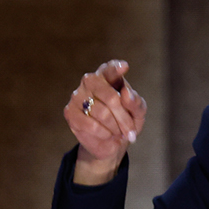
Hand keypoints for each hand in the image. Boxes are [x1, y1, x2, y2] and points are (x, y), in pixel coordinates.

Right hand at [63, 60, 146, 184]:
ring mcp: (78, 95)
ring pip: (102, 113)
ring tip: (118, 132)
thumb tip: (126, 93)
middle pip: (111, 98)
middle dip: (124, 118)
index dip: (116, 68)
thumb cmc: (126, 121)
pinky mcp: (70, 112)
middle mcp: (91, 81)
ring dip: (115, 127)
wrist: (111, 142)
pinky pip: (91, 125)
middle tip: (131, 131)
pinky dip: (104, 133)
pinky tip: (107, 134)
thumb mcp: (137, 113)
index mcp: (108, 76)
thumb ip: (136, 102)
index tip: (124, 67)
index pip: (111, 69)